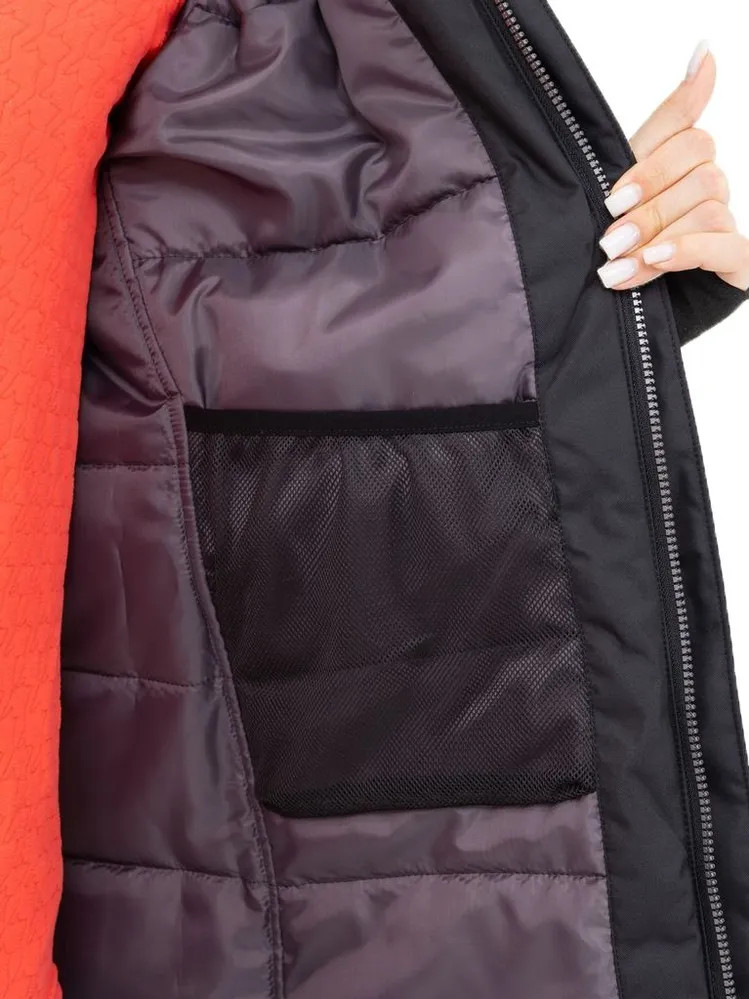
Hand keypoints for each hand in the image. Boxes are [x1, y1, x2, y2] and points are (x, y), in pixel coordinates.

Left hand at [597, 41, 748, 292]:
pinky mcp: (739, 263)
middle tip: (608, 236)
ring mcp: (725, 226)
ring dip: (655, 234)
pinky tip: (654, 261)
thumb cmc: (615, 259)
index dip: (657, 151)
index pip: (686, 128)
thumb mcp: (618, 198)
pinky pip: (724, 242)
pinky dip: (685, 250)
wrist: (621, 332)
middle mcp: (707, 191)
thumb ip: (658, 132)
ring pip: (708, 202)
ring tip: (616, 267)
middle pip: (698, 164)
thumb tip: (707, 50)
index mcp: (677, 169)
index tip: (615, 192)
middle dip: (647, 200)